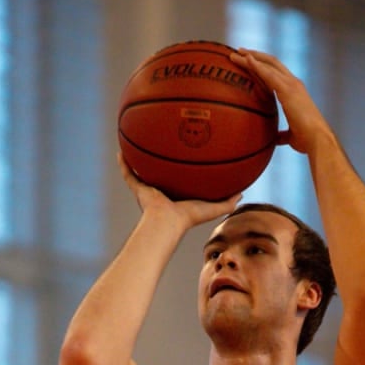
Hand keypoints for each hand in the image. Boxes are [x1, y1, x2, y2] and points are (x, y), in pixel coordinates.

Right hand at [118, 153, 240, 226]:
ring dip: (139, 159)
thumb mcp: (212, 208)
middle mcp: (162, 191)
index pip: (179, 181)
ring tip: (136, 141)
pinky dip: (123, 164)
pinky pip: (128, 174)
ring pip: (142, 171)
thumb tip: (243, 193)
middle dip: (159, 161)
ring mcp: (149, 189)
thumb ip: (227, 202)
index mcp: (177, 195)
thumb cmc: (189, 218)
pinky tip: (120, 150)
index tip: (183, 157)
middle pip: (160, 173)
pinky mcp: (139, 189)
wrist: (167, 222)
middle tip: (161, 143)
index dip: (180, 170)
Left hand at [231, 48, 331, 154]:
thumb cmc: (306, 140)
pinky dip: (256, 65)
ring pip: (268, 64)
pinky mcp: (287, 89)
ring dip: (250, 57)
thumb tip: (274, 138)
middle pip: (271, 62)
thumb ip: (282, 134)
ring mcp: (291, 84)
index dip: (263, 66)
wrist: (317, 139)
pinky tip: (245, 59)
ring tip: (234, 54)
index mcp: (295, 91)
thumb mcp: (291, 136)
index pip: (277, 73)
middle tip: (238, 52)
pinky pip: (268, 73)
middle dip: (255, 55)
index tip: (248, 62)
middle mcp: (294, 83)